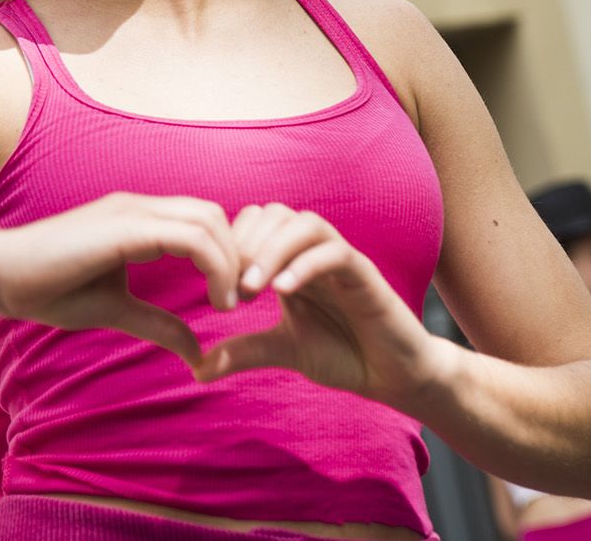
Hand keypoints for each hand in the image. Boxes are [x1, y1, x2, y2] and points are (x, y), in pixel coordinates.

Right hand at [0, 192, 239, 367]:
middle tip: (242, 302)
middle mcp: (140, 207)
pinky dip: (214, 265)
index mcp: (139, 220)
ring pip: (208, 220)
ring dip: (231, 262)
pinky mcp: (124, 226)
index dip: (226, 257)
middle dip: (238, 256)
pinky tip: (216, 301)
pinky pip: (188, 236)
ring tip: (231, 304)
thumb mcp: (115, 310)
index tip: (232, 301)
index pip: (202, 222)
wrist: (0, 275)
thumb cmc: (48, 289)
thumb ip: (157, 324)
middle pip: (214, 215)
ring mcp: (132, 211)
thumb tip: (197, 352)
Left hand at [192, 204, 443, 408]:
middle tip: (233, 286)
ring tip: (252, 287)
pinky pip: (336, 253)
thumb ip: (244, 351)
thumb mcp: (283, 350)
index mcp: (291, 261)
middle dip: (247, 243)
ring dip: (273, 249)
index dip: (230, 245)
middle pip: (275, 213)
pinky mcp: (366, 275)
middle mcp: (314, 252)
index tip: (217, 287)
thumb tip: (196, 368)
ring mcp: (342, 259)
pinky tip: (283, 292)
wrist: (394, 376)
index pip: (255, 223)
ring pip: (305, 224)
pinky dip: (305, 266)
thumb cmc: (343, 355)